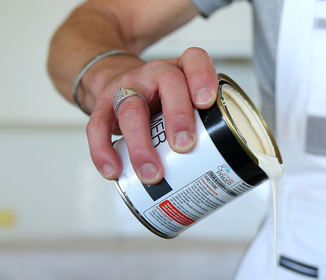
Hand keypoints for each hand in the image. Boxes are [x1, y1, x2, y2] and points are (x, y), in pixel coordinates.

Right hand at [85, 47, 217, 183]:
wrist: (120, 81)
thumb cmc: (164, 99)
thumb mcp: (187, 101)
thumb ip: (205, 123)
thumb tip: (226, 170)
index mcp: (181, 70)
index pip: (194, 60)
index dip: (202, 77)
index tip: (206, 101)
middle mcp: (155, 74)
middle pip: (167, 85)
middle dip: (177, 116)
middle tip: (184, 145)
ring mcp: (127, 87)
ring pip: (131, 110)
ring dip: (142, 145)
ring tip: (152, 173)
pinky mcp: (102, 105)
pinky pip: (98, 126)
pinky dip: (104, 151)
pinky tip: (114, 171)